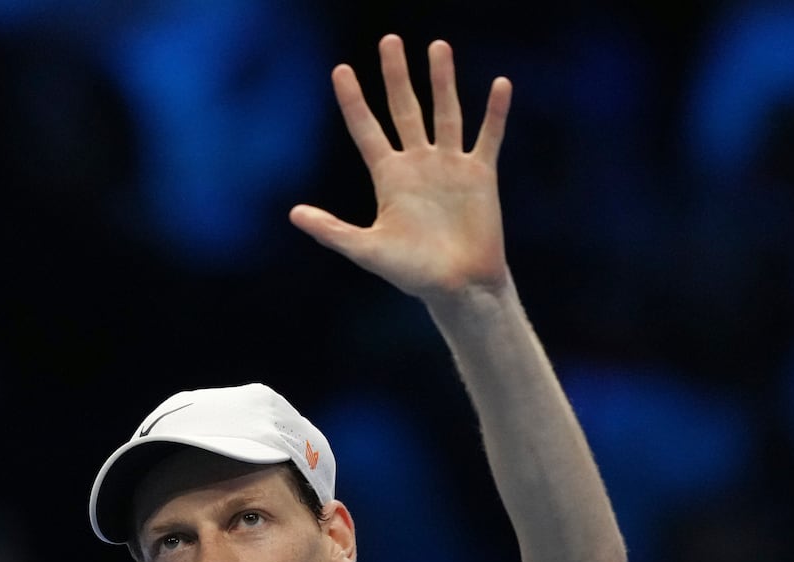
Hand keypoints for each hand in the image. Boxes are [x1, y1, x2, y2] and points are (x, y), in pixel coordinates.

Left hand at [290, 35, 511, 301]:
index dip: (353, 101)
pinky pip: (488, 137)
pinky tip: (499, 84)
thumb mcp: (366, 250)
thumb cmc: (412, 273)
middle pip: (404, 109)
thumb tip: (293, 214)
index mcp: (389, 177)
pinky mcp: (480, 175)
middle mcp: (418, 164)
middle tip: (388, 40)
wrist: (458, 288)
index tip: (341, 70)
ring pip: (445, 112)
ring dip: (442, 80)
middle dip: (396, 76)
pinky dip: (494, 112)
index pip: (367, 129)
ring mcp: (450, 166)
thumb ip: (332, 230)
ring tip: (438, 47)